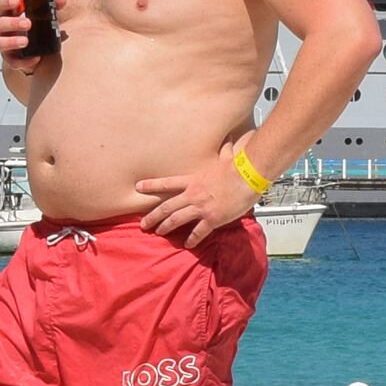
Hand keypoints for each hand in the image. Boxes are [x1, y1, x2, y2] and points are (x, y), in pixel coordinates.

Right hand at [0, 0, 47, 63]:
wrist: (33, 50)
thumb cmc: (35, 28)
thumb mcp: (43, 14)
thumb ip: (52, 5)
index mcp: (9, 14)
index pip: (2, 5)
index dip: (7, 2)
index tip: (16, 1)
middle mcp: (4, 29)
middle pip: (0, 24)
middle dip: (12, 23)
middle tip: (28, 23)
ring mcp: (5, 44)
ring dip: (12, 41)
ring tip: (26, 41)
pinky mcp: (11, 59)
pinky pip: (13, 61)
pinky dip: (24, 61)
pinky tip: (35, 58)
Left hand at [130, 160, 257, 240]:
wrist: (248, 176)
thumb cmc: (238, 166)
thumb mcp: (226, 157)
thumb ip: (224, 151)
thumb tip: (229, 141)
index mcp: (193, 180)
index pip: (167, 183)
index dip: (151, 186)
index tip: (138, 187)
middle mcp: (193, 194)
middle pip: (167, 207)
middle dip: (153, 216)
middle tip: (143, 224)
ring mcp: (201, 207)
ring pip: (176, 220)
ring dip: (166, 227)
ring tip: (158, 232)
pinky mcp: (212, 218)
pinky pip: (198, 232)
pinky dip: (192, 239)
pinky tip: (188, 244)